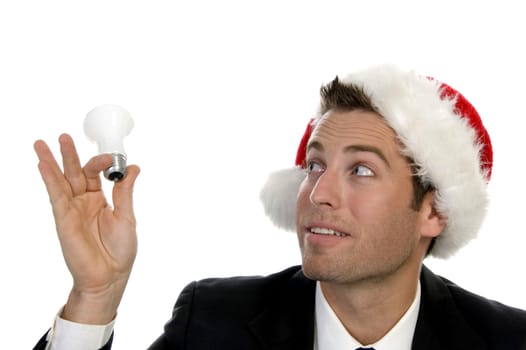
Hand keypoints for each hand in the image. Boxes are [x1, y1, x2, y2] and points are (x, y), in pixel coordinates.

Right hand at [34, 133, 139, 323]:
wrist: (110, 275)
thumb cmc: (120, 251)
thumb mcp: (127, 215)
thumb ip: (125, 191)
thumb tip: (133, 167)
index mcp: (101, 200)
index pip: (97, 174)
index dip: (103, 163)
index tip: (113, 157)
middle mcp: (84, 202)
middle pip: (75, 173)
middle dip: (69, 154)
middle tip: (64, 136)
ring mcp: (72, 209)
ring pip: (60, 181)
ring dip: (52, 162)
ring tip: (43, 143)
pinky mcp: (64, 218)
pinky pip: (55, 195)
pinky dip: (49, 179)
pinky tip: (43, 164)